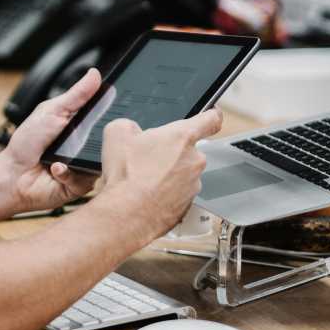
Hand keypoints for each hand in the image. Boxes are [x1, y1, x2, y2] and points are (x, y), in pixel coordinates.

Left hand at [0, 68, 101, 212]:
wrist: (12, 175)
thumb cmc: (27, 144)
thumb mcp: (52, 111)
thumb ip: (76, 95)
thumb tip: (94, 74)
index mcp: (82, 127)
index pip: (105, 117)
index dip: (111, 112)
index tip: (115, 105)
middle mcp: (87, 147)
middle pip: (108, 140)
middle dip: (97, 136)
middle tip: (81, 134)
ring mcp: (85, 166)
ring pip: (100, 161)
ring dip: (79, 156)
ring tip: (63, 153)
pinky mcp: (80, 185)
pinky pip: (86, 179)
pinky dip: (68, 172)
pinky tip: (55, 167)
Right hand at [97, 108, 222, 240]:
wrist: (127, 214)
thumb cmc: (127, 176)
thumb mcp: (116, 134)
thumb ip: (129, 125)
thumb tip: (131, 131)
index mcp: (182, 137)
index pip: (211, 119)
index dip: (212, 114)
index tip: (212, 115)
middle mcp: (194, 160)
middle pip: (189, 150)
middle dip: (171, 152)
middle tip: (148, 158)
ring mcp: (193, 185)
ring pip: (183, 173)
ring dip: (168, 174)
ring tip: (143, 180)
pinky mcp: (187, 205)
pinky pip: (178, 194)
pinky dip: (165, 194)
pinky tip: (146, 194)